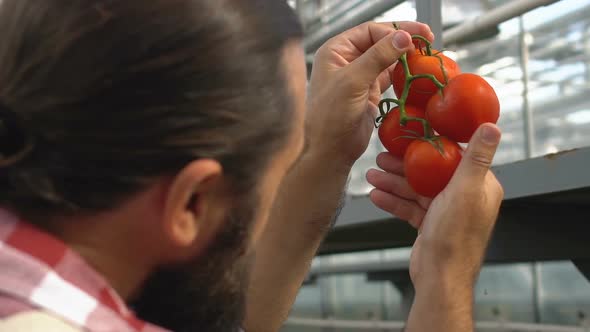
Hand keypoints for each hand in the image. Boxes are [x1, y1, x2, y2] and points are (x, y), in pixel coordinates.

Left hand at [306, 22, 432, 169]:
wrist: (330, 151)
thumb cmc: (331, 116)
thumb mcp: (353, 81)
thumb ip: (378, 57)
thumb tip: (402, 37)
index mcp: (336, 51)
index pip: (369, 31)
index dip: (394, 31)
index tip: (416, 35)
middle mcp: (346, 60)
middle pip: (380, 42)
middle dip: (403, 40)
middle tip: (428, 38)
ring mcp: (359, 77)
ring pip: (387, 58)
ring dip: (406, 56)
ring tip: (426, 54)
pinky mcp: (370, 93)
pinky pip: (390, 76)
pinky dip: (404, 73)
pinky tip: (417, 71)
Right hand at [366, 124, 503, 286]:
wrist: (440, 277)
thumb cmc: (455, 237)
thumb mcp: (465, 190)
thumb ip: (476, 158)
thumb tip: (492, 126)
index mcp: (480, 186)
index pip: (454, 156)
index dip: (430, 145)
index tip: (410, 137)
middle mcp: (465, 197)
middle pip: (430, 172)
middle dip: (403, 166)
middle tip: (382, 157)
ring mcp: (447, 211)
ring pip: (416, 189)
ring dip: (393, 183)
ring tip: (372, 175)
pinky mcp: (431, 224)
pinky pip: (410, 207)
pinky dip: (394, 201)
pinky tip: (376, 196)